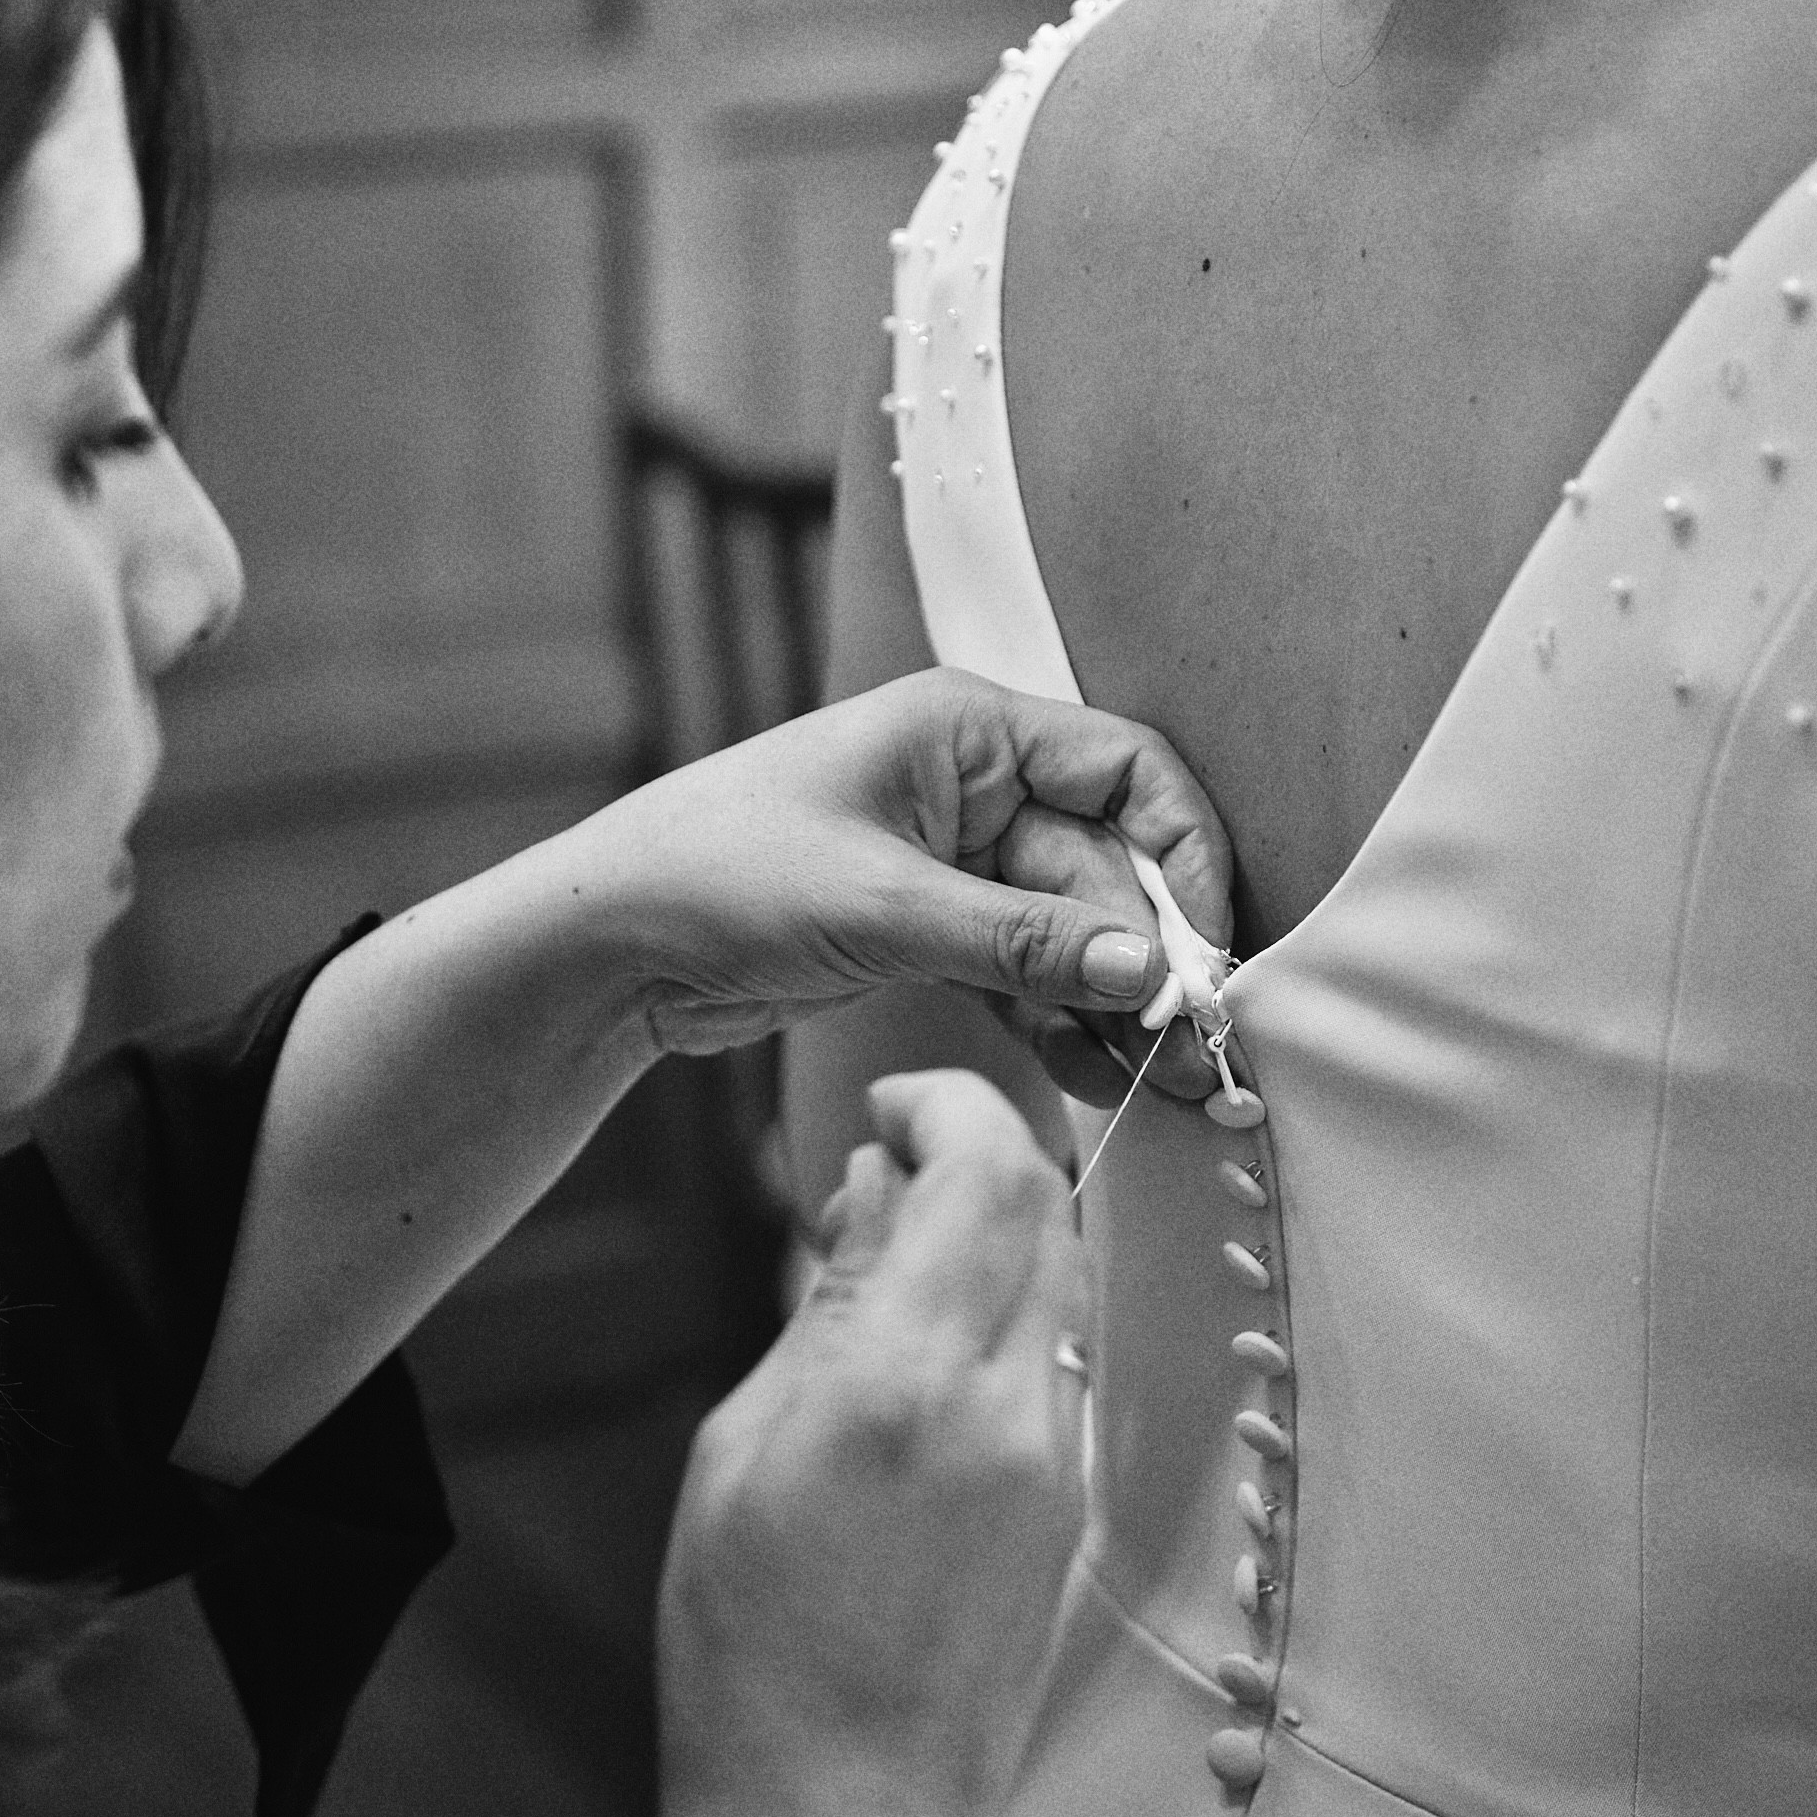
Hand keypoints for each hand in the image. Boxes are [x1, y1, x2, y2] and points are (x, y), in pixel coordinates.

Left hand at [577, 667, 1232, 1055]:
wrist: (608, 944)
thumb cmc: (722, 875)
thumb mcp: (883, 908)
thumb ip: (1022, 941)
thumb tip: (1151, 970)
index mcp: (967, 730)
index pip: (1126, 770)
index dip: (1185, 851)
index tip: (1209, 945)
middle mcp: (973, 786)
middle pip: (1107, 867)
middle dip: (1151, 957)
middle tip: (1194, 1048)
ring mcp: (953, 863)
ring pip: (1071, 932)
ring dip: (1115, 1006)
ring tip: (1165, 1086)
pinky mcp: (929, 933)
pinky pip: (1023, 974)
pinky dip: (1057, 1024)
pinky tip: (1098, 1081)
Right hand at [655, 1072, 1087, 1816]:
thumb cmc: (750, 1651)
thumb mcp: (739, 1449)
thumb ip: (824, 1302)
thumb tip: (870, 1190)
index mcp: (903, 1384)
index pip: (983, 1170)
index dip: (945, 1104)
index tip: (892, 1105)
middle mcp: (1006, 1408)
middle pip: (1045, 1202)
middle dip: (979, 1144)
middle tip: (895, 1154)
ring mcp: (1055, 1459)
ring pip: (1064, 1271)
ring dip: (998, 1222)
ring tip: (903, 1247)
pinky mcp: (1070, 1502)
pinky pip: (1060, 1351)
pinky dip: (1010, 1302)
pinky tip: (935, 1332)